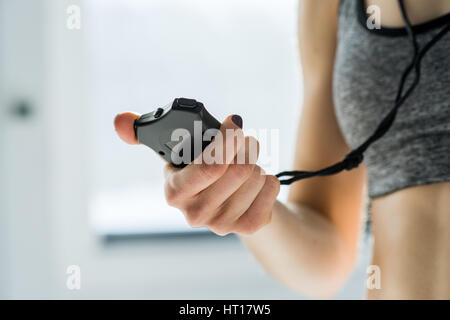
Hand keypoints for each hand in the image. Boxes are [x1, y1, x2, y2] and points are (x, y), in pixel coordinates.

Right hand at [114, 112, 279, 235]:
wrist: (227, 202)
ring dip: (256, 161)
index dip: (225, 141)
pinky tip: (257, 182)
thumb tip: (118, 121)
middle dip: (245, 147)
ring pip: (256, 176)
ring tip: (246, 163)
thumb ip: (143, 134)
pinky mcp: (247, 228)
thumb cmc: (201, 170)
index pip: (207, 168)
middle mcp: (195, 213)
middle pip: (238, 170)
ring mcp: (222, 224)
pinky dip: (269, 179)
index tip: (235, 122)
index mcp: (174, 192)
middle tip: (245, 140)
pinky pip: (270, 190)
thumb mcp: (175, 151)